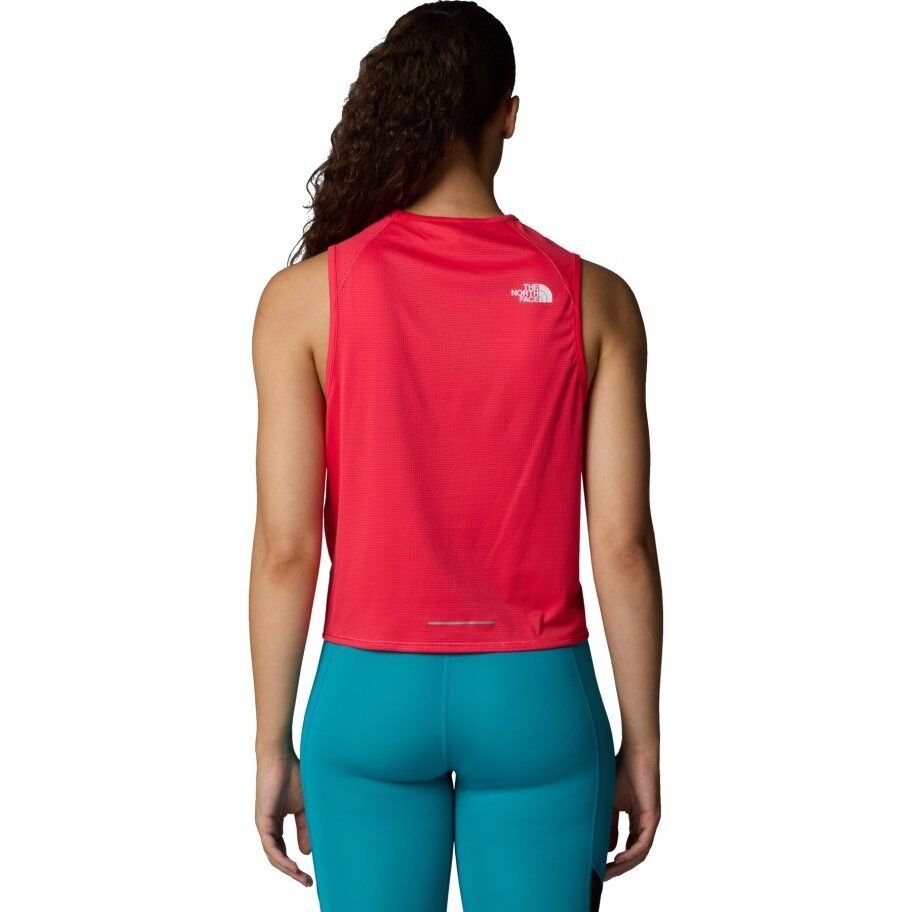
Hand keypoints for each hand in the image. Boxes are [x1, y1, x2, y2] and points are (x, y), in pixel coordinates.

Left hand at [255, 752, 312, 886]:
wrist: (281, 757)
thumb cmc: (293, 776)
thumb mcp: (304, 807)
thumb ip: (304, 828)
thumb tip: (306, 852)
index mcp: (276, 823)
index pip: (283, 850)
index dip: (295, 865)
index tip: (309, 875)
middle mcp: (268, 827)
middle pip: (277, 857)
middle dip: (292, 872)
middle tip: (306, 882)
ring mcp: (264, 824)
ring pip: (273, 855)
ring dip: (287, 869)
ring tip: (301, 877)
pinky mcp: (263, 820)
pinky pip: (270, 846)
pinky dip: (281, 858)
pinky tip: (292, 865)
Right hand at [605, 747, 660, 879]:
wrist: (635, 753)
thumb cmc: (621, 771)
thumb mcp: (610, 802)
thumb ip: (609, 823)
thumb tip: (607, 847)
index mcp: (636, 821)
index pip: (627, 847)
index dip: (614, 860)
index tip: (598, 866)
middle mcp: (645, 824)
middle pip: (634, 854)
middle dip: (618, 867)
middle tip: (602, 875)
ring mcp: (650, 822)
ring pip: (639, 853)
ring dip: (623, 865)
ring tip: (608, 871)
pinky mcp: (652, 817)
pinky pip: (643, 843)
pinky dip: (631, 854)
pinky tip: (618, 859)